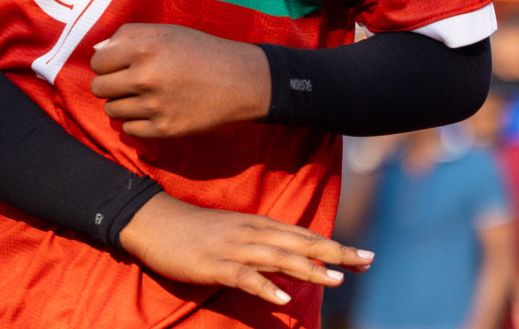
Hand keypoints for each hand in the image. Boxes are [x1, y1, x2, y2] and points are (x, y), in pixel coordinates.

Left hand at [90, 24, 270, 136]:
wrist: (239, 81)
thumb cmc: (199, 51)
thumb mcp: (165, 32)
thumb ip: (126, 35)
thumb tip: (97, 51)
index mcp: (143, 50)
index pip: (97, 63)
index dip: (106, 64)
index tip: (120, 65)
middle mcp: (145, 78)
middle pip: (98, 89)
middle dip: (109, 84)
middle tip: (129, 81)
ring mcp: (154, 106)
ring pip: (111, 110)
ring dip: (121, 103)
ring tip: (142, 95)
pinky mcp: (165, 129)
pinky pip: (129, 129)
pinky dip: (135, 121)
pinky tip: (151, 111)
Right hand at [119, 193, 373, 305]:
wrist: (151, 221)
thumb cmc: (192, 230)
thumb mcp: (232, 233)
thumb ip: (260, 245)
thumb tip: (289, 262)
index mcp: (256, 226)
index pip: (303, 236)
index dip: (334, 246)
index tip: (365, 257)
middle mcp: (250, 233)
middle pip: (299, 243)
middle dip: (334, 252)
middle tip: (366, 260)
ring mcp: (232, 248)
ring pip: (276, 257)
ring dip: (307, 267)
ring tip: (335, 279)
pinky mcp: (213, 264)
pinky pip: (243, 276)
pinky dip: (265, 286)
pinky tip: (283, 297)